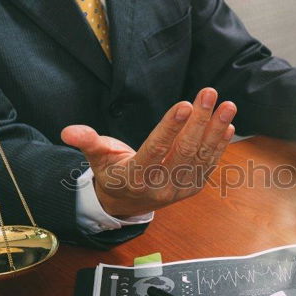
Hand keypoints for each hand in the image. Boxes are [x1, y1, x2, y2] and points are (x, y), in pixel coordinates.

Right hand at [61, 88, 235, 217]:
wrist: (127, 201)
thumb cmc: (113, 172)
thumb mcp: (97, 158)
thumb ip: (87, 142)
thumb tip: (68, 131)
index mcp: (136, 178)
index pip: (155, 150)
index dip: (170, 128)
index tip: (184, 104)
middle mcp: (161, 187)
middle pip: (184, 152)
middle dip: (199, 121)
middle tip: (209, 94)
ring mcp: (180, 189)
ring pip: (201, 158)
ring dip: (215, 130)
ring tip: (227, 105)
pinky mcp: (192, 187)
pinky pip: (209, 165)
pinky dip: (219, 145)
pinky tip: (226, 124)